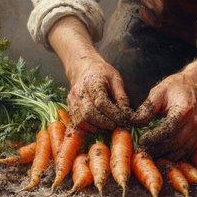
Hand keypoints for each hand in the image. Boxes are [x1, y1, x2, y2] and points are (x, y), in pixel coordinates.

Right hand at [48, 16, 130, 132]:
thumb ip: (121, 95)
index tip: (122, 119)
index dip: (112, 114)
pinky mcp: (70, 106)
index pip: (101, 102)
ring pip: (82, 120)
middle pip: (89, 113)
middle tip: (115, 126)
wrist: (84, 68)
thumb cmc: (103, 74)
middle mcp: (79, 91)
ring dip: (96, 128)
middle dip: (104, 123)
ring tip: (108, 128)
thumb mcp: (116, 79)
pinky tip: (99, 127)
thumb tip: (127, 112)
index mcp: (92, 82)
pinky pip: (77, 122)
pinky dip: (88, 128)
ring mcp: (72, 99)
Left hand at [131, 42, 196, 160]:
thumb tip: (134, 123)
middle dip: (156, 150)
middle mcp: (195, 123)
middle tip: (142, 150)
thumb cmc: (176, 87)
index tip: (140, 140)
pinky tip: (161, 153)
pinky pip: (186, 152)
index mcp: (184, 110)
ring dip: (164, 156)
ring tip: (149, 153)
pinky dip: (174, 156)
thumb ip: (146, 108)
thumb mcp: (158, 92)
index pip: (167, 131)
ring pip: (180, 152)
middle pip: (173, 144)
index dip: (152, 139)